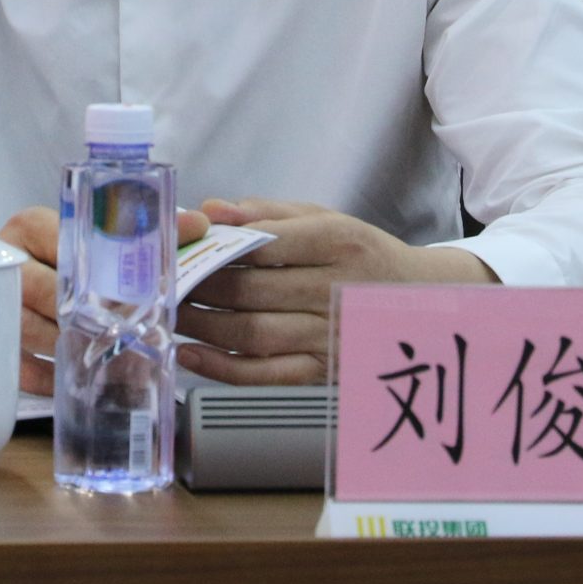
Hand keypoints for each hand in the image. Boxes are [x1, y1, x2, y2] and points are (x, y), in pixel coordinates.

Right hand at [0, 204, 209, 398]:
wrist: (19, 266)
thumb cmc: (72, 254)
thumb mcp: (105, 235)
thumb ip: (152, 231)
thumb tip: (199, 224)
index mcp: (33, 224)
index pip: (62, 244)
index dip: (97, 273)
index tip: (126, 296)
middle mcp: (9, 258)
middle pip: (41, 289)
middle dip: (82, 316)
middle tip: (119, 334)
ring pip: (27, 328)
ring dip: (67, 347)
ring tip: (103, 359)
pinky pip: (15, 362)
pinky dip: (46, 376)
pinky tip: (72, 381)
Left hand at [178, 198, 495, 386]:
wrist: (418, 303)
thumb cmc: (361, 255)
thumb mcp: (325, 219)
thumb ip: (266, 213)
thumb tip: (210, 209)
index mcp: (339, 242)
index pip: (267, 243)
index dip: (217, 245)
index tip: (183, 244)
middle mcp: (337, 288)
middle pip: (252, 290)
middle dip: (199, 287)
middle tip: (164, 281)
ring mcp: (331, 334)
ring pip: (252, 333)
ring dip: (202, 326)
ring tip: (171, 314)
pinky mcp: (323, 370)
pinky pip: (265, 374)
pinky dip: (222, 368)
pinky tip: (192, 355)